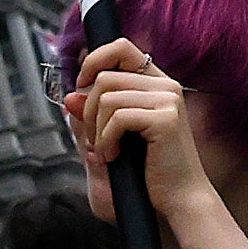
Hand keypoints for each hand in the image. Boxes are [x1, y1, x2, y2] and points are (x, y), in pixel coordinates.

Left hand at [64, 37, 220, 228]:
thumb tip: (70, 96)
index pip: (120, 48)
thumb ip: (90, 116)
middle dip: (87, 111)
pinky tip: (115, 156)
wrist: (177, 200)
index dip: (93, 60)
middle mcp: (165, 87)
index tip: (81, 87)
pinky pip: (117, 116)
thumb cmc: (145, 173)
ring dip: (96, 128)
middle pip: (104, 76)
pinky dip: (106, 140)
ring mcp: (168, 100)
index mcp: (154, 85)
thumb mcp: (107, 139)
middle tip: (95, 139)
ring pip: (106, 96)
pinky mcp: (167, 118)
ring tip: (107, 151)